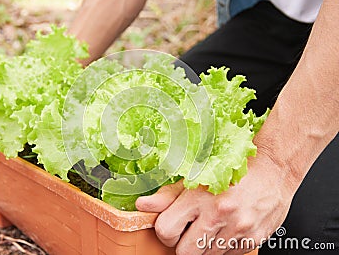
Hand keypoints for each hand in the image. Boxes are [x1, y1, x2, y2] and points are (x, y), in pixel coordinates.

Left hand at [136, 151, 298, 254]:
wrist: (273, 170)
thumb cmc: (233, 169)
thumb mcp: (196, 176)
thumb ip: (168, 195)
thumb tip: (143, 205)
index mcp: (200, 197)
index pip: (166, 230)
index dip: (166, 232)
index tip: (172, 226)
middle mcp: (219, 216)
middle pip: (184, 252)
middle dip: (183, 244)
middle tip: (191, 229)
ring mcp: (237, 231)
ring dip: (204, 246)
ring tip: (212, 225)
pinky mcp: (252, 241)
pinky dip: (223, 247)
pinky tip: (227, 228)